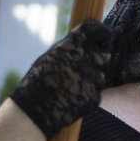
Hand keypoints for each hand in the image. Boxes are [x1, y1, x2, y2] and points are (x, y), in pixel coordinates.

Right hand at [8, 20, 112, 140]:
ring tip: (73, 85)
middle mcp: (83, 60)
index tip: (104, 36)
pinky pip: (97, 92)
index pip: (95, 30)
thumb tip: (89, 41)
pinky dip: (88, 94)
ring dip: (93, 78)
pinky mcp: (94, 97)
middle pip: (105, 54)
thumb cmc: (38, 82)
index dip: (102, 32)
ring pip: (101, 75)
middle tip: (88, 64)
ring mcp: (90, 80)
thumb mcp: (50, 57)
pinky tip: (73, 96)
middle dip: (99, 58)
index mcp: (70, 46)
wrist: (34, 110)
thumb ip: (71, 49)